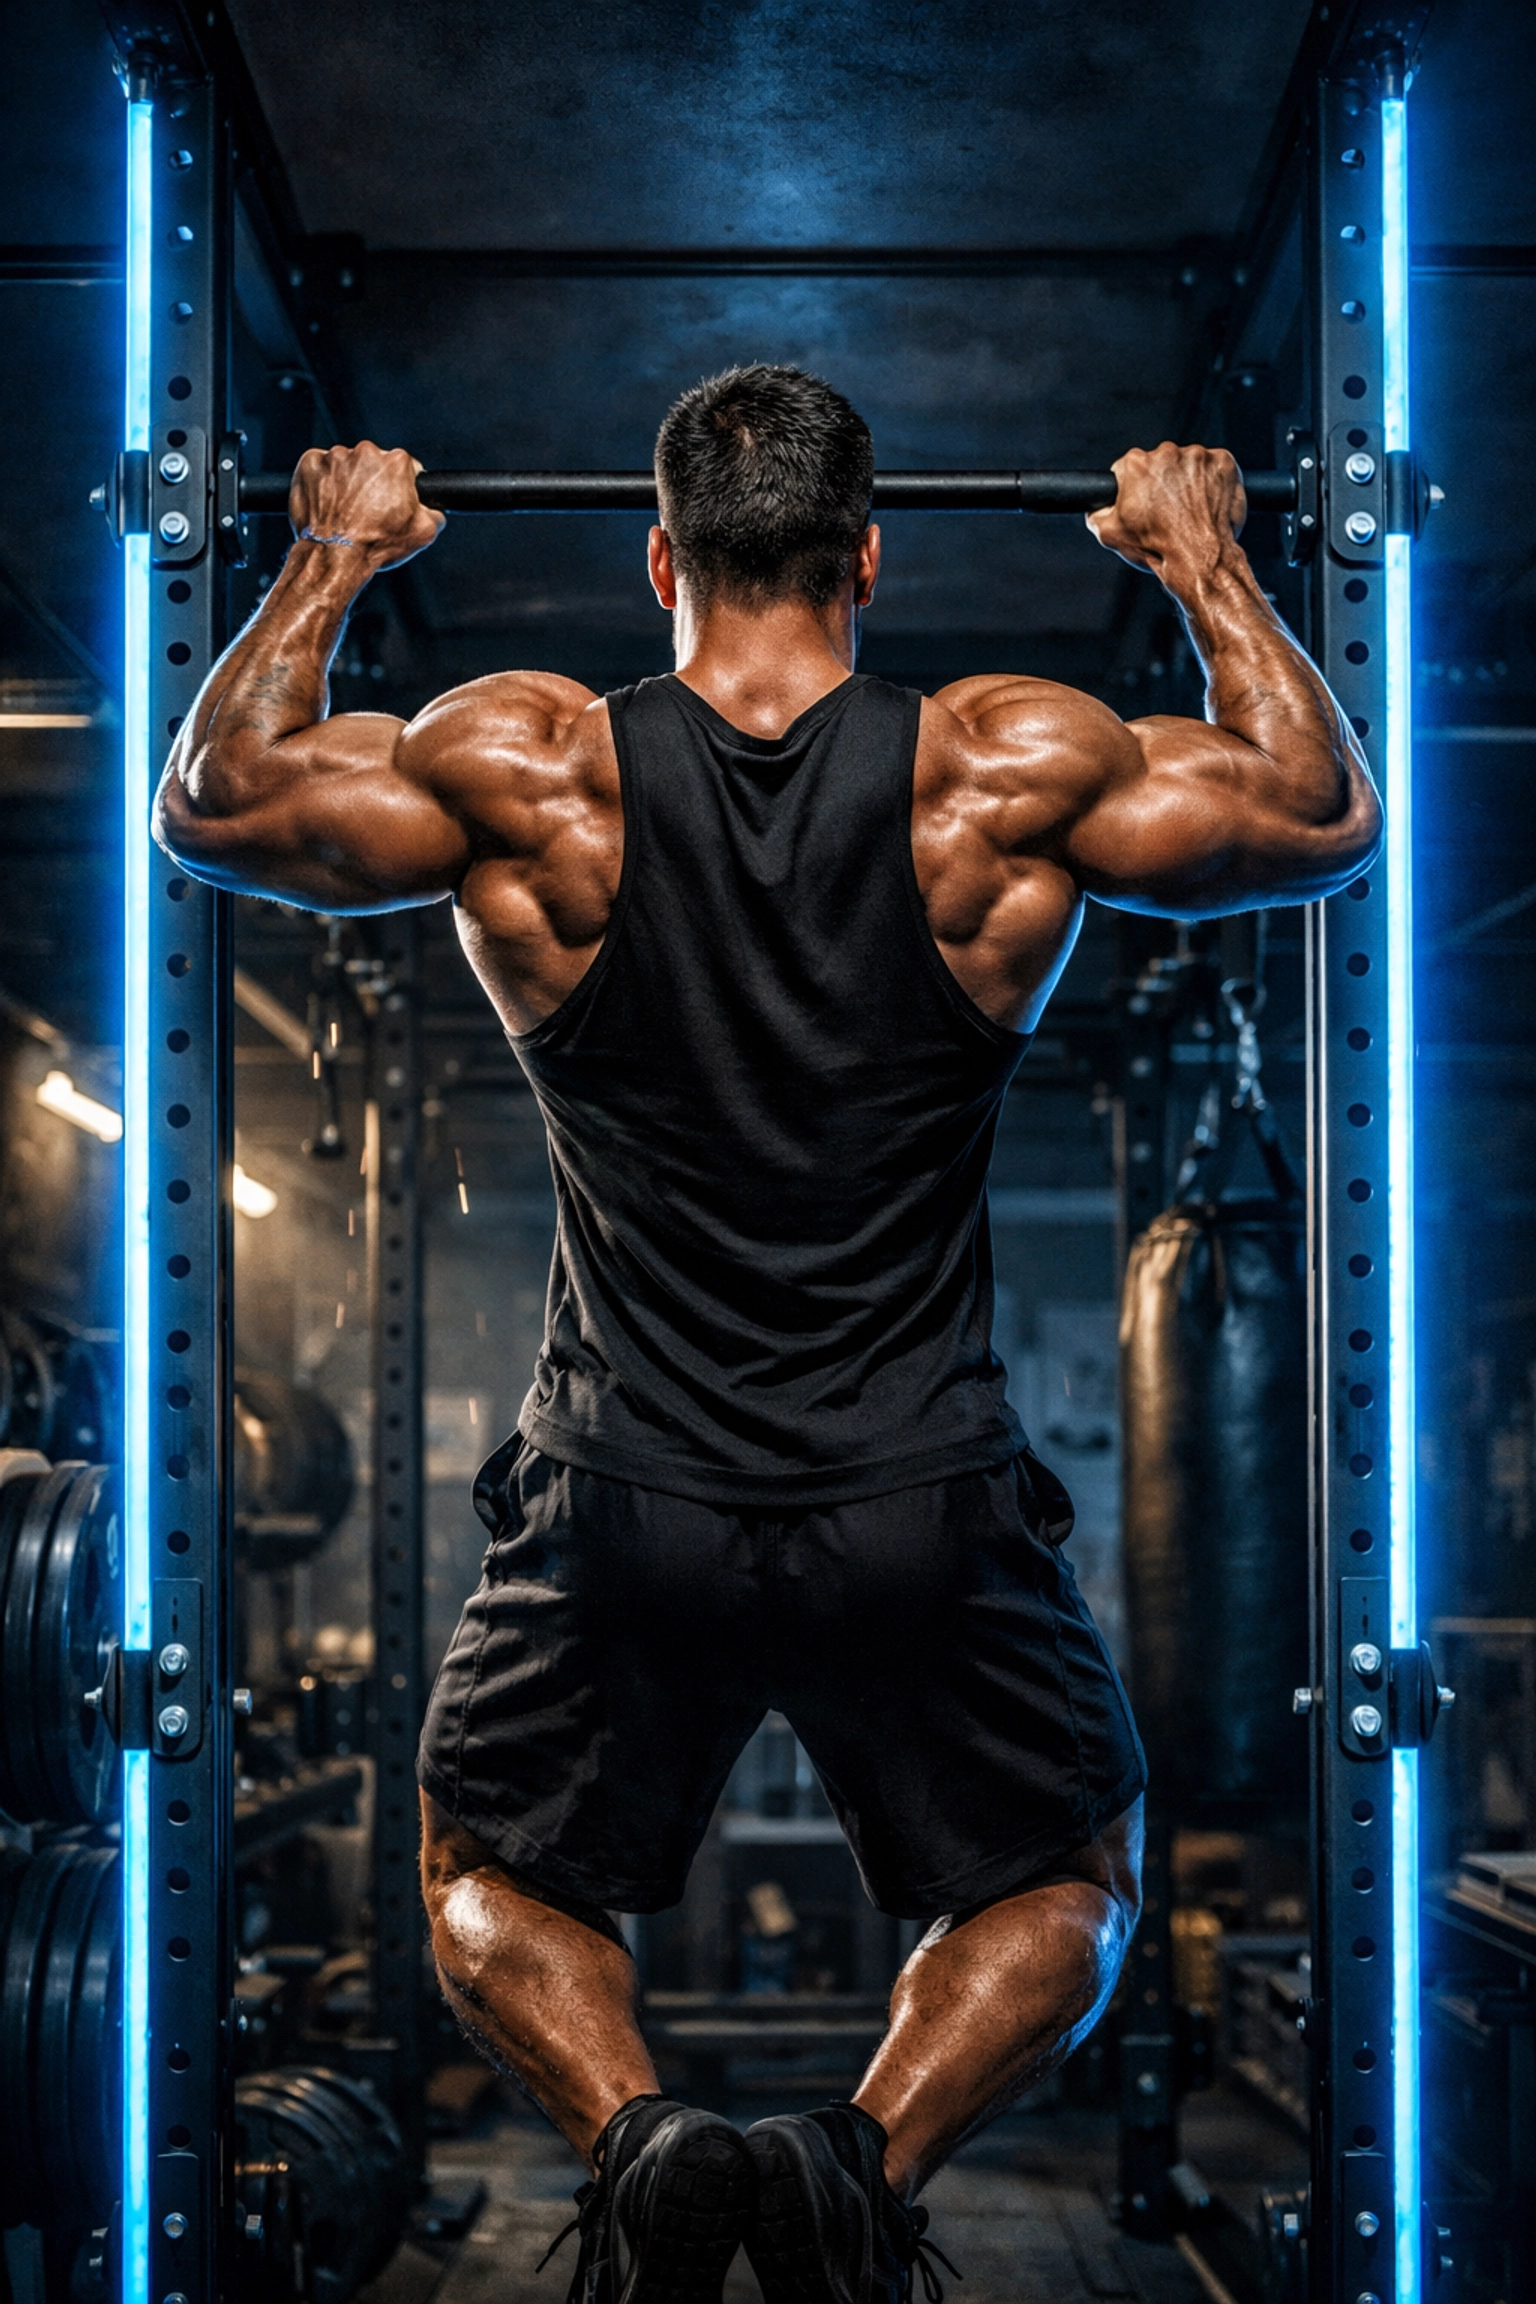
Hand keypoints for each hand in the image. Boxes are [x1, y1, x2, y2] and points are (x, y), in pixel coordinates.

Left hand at [288, 441, 444, 567]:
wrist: (335, 557)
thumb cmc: (375, 545)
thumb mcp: (424, 533)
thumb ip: (435, 512)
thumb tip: (434, 508)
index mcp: (396, 463)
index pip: (405, 467)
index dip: (401, 487)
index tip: (393, 502)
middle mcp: (365, 453)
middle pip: (373, 463)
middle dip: (372, 483)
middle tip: (368, 511)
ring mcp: (335, 457)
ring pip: (345, 465)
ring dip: (346, 483)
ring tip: (346, 512)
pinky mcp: (310, 464)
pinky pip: (319, 468)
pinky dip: (322, 483)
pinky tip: (328, 505)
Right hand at [1085, 442, 1245, 574]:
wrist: (1199, 560)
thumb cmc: (1158, 548)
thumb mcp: (1109, 535)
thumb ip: (1096, 513)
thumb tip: (1095, 507)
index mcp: (1136, 464)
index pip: (1129, 468)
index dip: (1133, 488)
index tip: (1143, 504)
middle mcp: (1167, 453)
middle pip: (1160, 464)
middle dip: (1162, 483)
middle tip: (1167, 512)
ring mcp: (1198, 456)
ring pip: (1189, 465)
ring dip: (1188, 482)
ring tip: (1189, 512)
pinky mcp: (1224, 463)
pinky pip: (1215, 468)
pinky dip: (1213, 483)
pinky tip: (1206, 505)